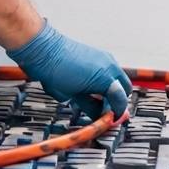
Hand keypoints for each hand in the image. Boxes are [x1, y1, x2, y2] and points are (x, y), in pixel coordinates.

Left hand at [6, 20, 131, 120]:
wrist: (44, 49)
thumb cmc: (55, 72)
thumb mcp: (73, 96)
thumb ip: (90, 106)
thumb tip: (98, 115)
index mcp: (106, 79)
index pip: (120, 100)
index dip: (115, 113)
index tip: (109, 119)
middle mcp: (110, 66)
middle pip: (125, 88)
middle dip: (117, 100)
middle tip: (104, 110)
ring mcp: (105, 57)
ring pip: (118, 78)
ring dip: (112, 89)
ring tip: (96, 98)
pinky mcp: (98, 53)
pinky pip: (109, 69)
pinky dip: (106, 79)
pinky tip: (92, 86)